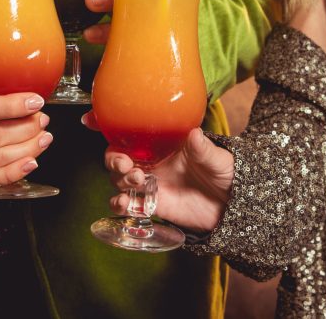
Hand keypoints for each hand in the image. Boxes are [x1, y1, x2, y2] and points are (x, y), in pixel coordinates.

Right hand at [83, 111, 233, 232]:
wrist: (236, 207)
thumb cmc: (228, 174)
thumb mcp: (218, 159)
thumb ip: (203, 149)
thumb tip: (194, 135)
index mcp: (163, 141)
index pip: (131, 128)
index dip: (107, 123)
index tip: (90, 118)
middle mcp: (152, 160)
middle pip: (117, 154)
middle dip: (114, 158)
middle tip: (126, 165)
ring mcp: (151, 182)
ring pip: (119, 178)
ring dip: (119, 179)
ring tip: (137, 182)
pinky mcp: (153, 204)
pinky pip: (128, 202)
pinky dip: (120, 203)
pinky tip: (124, 203)